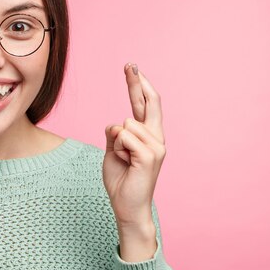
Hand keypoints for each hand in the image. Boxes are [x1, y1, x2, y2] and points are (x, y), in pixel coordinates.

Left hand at [103, 63, 166, 227]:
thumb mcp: (113, 151)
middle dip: (136, 82)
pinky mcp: (150, 156)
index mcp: (148, 136)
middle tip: (129, 63)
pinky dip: (118, 149)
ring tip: (124, 161)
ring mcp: (156, 146)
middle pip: (147, 103)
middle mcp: (156, 138)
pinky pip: (124, 137)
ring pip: (126, 125)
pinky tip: (126, 163)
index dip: (138, 86)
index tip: (132, 68)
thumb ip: (115, 134)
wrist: (127, 206)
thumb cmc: (121, 179)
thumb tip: (118, 123)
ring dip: (116, 143)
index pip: (144, 105)